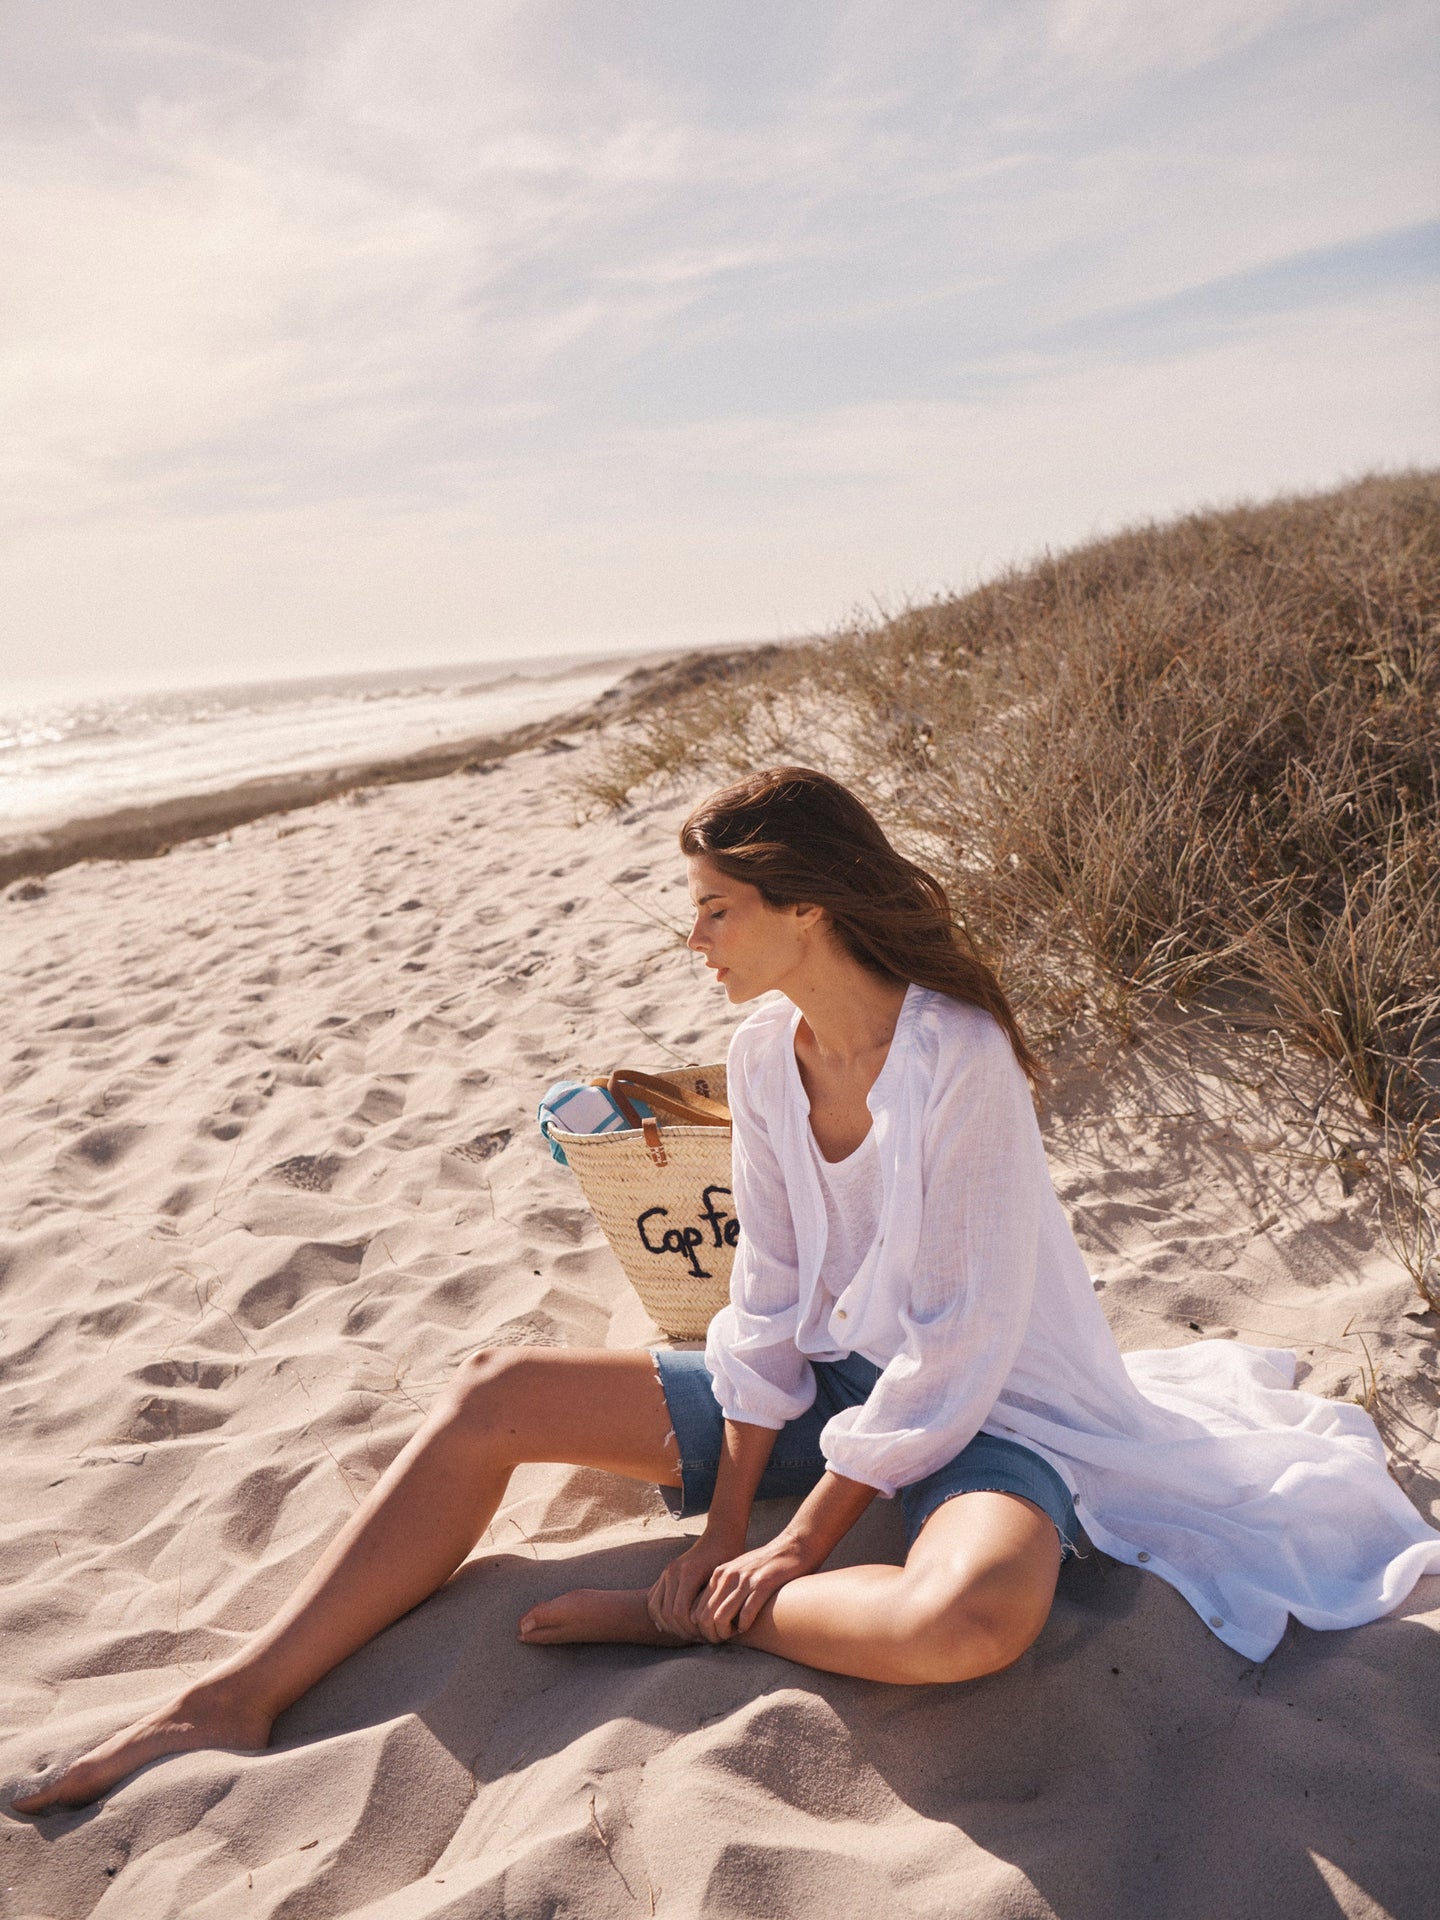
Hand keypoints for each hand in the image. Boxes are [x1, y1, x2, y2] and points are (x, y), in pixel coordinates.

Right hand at [646, 1534, 740, 1640]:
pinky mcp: (664, 1574)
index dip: (691, 1630)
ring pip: (656, 1609)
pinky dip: (660, 1616)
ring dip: (670, 1626)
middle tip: (700, 1638)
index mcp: (688, 1572)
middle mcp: (673, 1571)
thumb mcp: (729, 1577)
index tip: (707, 1636)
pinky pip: (653, 1600)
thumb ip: (718, 1600)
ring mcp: (666, 1572)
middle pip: (667, 1614)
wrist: (720, 1536)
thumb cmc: (730, 1557)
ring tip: (689, 1633)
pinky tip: (675, 1625)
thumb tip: (714, 1628)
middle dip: (682, 1631)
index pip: (680, 1613)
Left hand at [690, 1532, 819, 1643]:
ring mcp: (745, 1580)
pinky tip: (748, 1626)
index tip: (713, 1634)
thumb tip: (710, 1616)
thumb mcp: (738, 1572)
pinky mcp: (763, 1584)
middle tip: (722, 1640)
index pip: (697, 1609)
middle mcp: (728, 1576)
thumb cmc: (765, 1565)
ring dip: (725, 1633)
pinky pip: (746, 1614)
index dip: (702, 1628)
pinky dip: (744, 1625)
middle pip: (705, 1616)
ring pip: (721, 1617)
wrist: (792, 1546)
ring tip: (734, 1635)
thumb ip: (724, 1588)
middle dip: (711, 1634)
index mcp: (719, 1574)